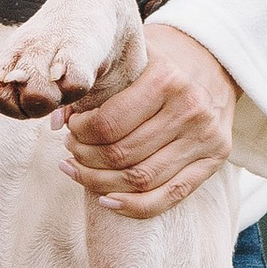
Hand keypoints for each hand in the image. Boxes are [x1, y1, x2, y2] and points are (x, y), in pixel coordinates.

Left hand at [58, 21, 237, 216]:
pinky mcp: (213, 162)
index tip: (68, 128)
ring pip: (141, 179)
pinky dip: (132, 206)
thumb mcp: (127, 61)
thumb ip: (92, 86)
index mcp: (167, 79)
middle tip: (71, 151)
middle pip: (122, 154)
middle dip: (85, 157)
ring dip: (100, 182)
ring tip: (80, 171)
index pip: (109, 123)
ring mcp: (206, 138)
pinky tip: (106, 199)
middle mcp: (191, 109)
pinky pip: (168, 197)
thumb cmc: (156, 65)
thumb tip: (53, 120)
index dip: (79, 132)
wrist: (211, 66)